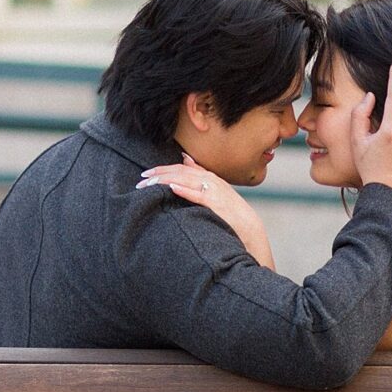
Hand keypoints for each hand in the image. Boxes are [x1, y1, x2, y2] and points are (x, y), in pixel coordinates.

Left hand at [138, 155, 274, 267]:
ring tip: (149, 184)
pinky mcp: (217, 204)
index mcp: (210, 178)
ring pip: (185, 180)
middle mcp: (212, 181)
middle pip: (180, 172)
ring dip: (165, 180)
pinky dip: (185, 189)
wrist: (251, 230)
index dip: (163, 169)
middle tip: (141, 180)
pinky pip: (198, 194)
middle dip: (159, 174)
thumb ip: (200, 176)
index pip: (181, 169)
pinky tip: (171, 188)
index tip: (146, 175)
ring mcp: (215, 191)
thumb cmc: (232, 215)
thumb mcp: (216, 192)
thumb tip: (185, 160)